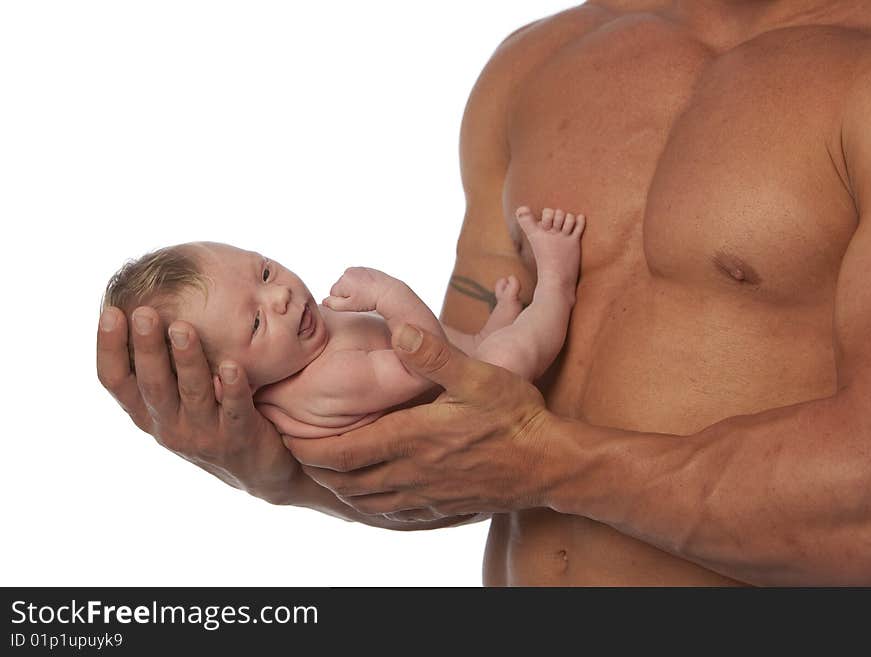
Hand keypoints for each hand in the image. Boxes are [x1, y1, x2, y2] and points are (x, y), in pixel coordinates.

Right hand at [96, 306, 301, 503]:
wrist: (259, 469)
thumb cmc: (213, 418)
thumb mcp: (177, 399)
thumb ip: (162, 367)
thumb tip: (142, 303)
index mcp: (148, 413)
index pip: (116, 382)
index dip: (109, 349)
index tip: (111, 313)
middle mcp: (169, 426)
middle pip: (152, 385)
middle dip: (147, 349)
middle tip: (144, 313)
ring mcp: (204, 435)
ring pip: (193, 394)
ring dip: (188, 360)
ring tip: (182, 330)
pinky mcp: (239, 439)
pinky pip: (236, 410)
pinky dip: (233, 388)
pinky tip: (231, 366)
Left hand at [284, 324, 554, 519]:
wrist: (548, 464)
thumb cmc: (514, 415)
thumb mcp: (478, 375)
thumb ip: (434, 354)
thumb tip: (397, 328)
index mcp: (410, 438)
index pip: (342, 450)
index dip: (309, 446)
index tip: (286, 435)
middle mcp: (410, 472)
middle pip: (345, 479)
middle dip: (316, 467)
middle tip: (295, 451)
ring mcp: (425, 494)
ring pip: (365, 500)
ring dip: (339, 487)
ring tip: (324, 471)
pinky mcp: (441, 506)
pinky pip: (393, 514)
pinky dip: (370, 506)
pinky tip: (368, 496)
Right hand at [322, 266, 388, 311]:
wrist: (388, 292)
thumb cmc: (370, 300)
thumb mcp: (349, 306)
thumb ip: (334, 304)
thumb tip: (324, 301)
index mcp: (342, 280)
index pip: (333, 293)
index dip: (342, 300)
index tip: (353, 302)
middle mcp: (348, 272)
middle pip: (340, 286)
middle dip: (347, 293)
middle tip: (360, 298)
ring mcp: (357, 269)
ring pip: (349, 282)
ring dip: (354, 288)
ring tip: (365, 294)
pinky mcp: (365, 269)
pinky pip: (358, 278)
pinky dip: (361, 283)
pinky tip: (369, 288)